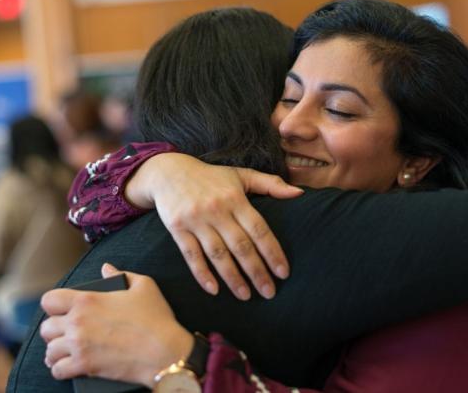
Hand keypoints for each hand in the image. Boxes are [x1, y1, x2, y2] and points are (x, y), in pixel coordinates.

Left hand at [40, 263, 193, 386]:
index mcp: (87, 300)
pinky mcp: (84, 367)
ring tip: (64, 352)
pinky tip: (67, 367)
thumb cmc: (157, 319)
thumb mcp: (144, 286)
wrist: (165, 352)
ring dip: (56, 351)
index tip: (62, 310)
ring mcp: (79, 346)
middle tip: (66, 333)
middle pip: (46, 327)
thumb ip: (121, 274)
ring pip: (49, 350)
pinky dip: (60, 369)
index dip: (54, 305)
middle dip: (55, 330)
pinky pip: (57, 370)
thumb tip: (106, 268)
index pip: (49, 300)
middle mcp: (77, 322)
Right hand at [125, 153, 303, 299]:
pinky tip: (214, 290)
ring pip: (218, 254)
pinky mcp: (177, 228)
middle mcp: (217, 210)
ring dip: (233, 278)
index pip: (259, 229)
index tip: (283, 273)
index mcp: (235, 198)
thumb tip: (299, 193)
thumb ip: (270, 184)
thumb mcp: (241, 174)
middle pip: (241, 246)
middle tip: (270, 293)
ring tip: (246, 296)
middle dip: (257, 272)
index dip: (272, 252)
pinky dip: (202, 274)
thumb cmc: (211, 177)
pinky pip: (191, 255)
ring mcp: (196, 220)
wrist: (169, 171)